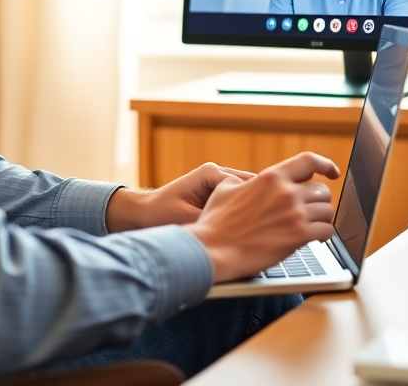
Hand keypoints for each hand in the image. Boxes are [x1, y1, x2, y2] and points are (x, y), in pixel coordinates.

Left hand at [105, 162, 253, 232]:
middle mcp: (217, 173)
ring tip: (255, 233)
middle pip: (251, 188)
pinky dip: (243, 216)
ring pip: (248, 196)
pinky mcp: (217, 193)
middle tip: (264, 230)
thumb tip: (241, 230)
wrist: (143, 215)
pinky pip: (238, 203)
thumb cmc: (160, 216)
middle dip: (258, 208)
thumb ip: (216, 220)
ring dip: (251, 212)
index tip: (260, 225)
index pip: (245, 186)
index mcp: (211, 173)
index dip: (255, 206)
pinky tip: (246, 233)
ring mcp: (218, 182)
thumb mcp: (189, 220)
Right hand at [183, 152, 340, 282]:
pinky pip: (326, 231)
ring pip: (328, 211)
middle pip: (322, 191)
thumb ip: (245, 181)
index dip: (325, 165)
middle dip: (318, 201)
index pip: (309, 161)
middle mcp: (286, 192)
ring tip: (314, 225)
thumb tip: (251, 182)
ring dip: (322, 219)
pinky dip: (323, 235)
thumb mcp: (226, 188)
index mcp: (271, 177)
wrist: (213, 249)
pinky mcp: (298, 237)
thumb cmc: (215, 222)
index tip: (332, 172)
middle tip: (312, 211)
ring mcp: (294, 214)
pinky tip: (316, 239)